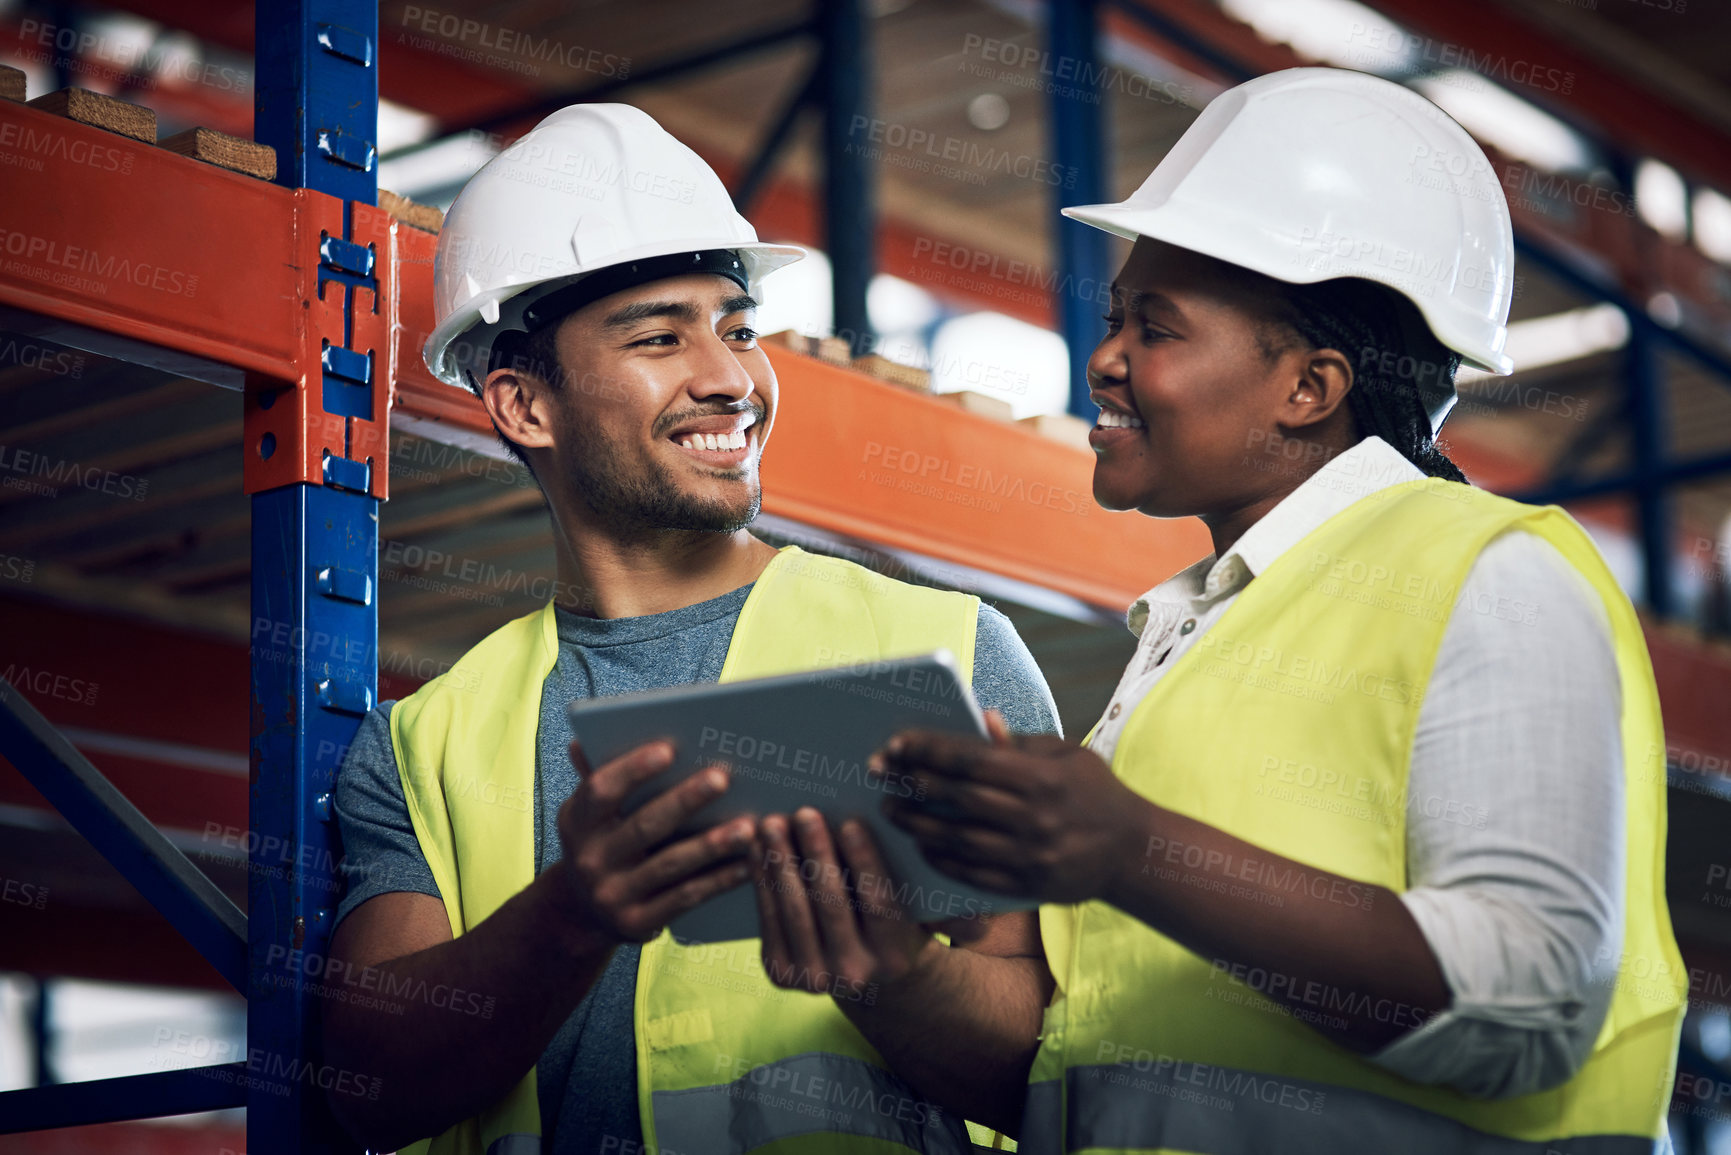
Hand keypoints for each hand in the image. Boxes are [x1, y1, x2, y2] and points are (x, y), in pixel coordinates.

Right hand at [552, 739, 755, 945]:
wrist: (582, 914)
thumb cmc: (602, 842)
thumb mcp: (590, 813)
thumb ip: (597, 776)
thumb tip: (584, 738)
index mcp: (576, 821)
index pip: (601, 790)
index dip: (633, 769)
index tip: (669, 748)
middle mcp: (590, 859)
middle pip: (644, 826)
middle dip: (685, 800)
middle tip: (723, 777)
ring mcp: (612, 895)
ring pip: (671, 864)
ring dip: (713, 844)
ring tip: (748, 825)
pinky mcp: (636, 924)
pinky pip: (685, 898)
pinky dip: (719, 880)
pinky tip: (748, 863)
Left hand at [756, 808, 942, 1003]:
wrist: (865, 974)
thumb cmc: (899, 925)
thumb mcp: (925, 916)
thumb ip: (948, 905)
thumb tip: (974, 901)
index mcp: (895, 957)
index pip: (880, 904)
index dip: (865, 862)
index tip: (852, 822)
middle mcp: (854, 975)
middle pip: (832, 904)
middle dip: (816, 853)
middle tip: (805, 812)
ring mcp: (813, 979)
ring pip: (795, 910)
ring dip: (781, 862)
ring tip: (774, 824)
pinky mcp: (781, 975)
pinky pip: (769, 920)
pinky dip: (761, 881)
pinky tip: (758, 849)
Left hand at [876, 710, 1146, 903]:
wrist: (1133, 852)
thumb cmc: (1094, 792)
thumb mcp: (1065, 757)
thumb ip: (1019, 742)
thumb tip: (981, 716)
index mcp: (1043, 778)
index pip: (972, 759)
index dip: (929, 750)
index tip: (897, 743)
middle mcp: (1035, 818)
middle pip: (959, 799)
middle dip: (913, 784)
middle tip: (880, 774)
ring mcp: (1031, 857)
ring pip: (959, 840)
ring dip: (918, 824)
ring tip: (891, 810)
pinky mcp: (1029, 887)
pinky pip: (974, 876)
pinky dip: (943, 861)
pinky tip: (922, 848)